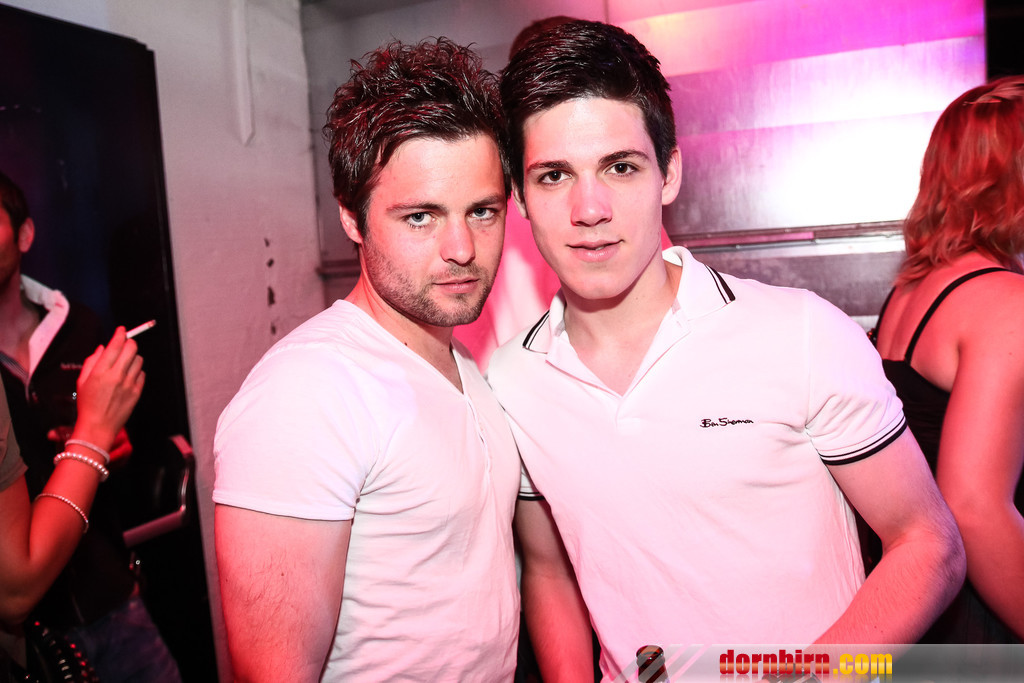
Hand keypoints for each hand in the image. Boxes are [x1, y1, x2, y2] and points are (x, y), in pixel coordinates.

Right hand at [68, 327, 145, 451]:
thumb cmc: (87, 403)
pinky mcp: (137, 392)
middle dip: (129, 343)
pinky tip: (128, 376)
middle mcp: (116, 375)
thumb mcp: (82, 380)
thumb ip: (92, 361)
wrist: (98, 426)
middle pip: (132, 348)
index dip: (120, 333)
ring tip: (125, 363)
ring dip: (133, 357)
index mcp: (100, 371)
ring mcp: (129, 384)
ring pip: (139, 360)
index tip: (121, 330)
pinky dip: (136, 371)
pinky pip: (142, 374)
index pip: (115, 345)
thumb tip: (103, 347)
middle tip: (125, 345)